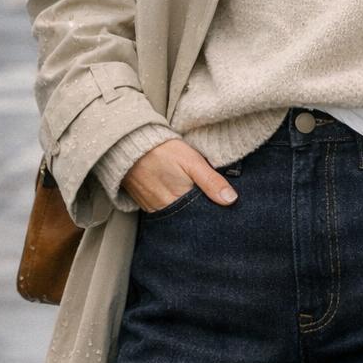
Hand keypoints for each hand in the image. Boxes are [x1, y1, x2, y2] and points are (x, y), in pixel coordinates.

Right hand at [123, 138, 238, 212]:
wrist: (130, 143)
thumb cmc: (163, 150)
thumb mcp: (192, 161)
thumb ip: (211, 181)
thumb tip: (231, 200)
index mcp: (179, 201)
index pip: (202, 216)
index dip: (213, 212)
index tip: (224, 208)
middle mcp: (164, 210)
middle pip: (189, 219)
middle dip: (200, 213)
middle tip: (210, 202)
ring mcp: (153, 208)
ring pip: (176, 216)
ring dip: (186, 210)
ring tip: (194, 197)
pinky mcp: (145, 203)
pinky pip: (164, 211)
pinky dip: (173, 206)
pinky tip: (179, 196)